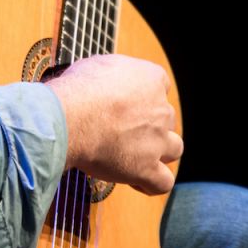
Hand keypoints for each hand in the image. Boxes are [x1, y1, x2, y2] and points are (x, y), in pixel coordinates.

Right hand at [44, 53, 182, 194]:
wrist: (72, 117)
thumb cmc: (79, 89)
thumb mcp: (98, 64)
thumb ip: (113, 74)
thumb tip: (104, 81)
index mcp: (152, 78)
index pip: (160, 86)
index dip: (144, 97)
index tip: (127, 103)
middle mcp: (161, 109)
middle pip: (166, 118)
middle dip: (150, 125)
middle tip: (123, 130)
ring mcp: (157, 140)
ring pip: (175, 148)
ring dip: (160, 152)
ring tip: (136, 156)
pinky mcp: (147, 168)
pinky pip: (163, 182)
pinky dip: (153, 183)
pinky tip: (136, 181)